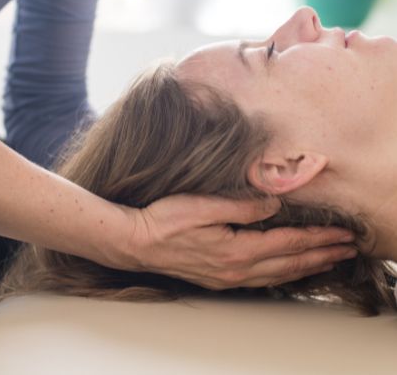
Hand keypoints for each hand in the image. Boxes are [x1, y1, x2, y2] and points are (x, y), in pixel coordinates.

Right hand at [128, 194, 355, 289]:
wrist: (138, 242)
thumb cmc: (166, 220)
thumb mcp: (204, 206)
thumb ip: (243, 206)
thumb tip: (275, 204)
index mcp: (237, 250)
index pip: (288, 243)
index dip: (317, 238)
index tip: (341, 233)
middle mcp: (237, 270)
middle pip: (290, 264)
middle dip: (322, 256)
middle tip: (347, 249)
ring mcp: (228, 278)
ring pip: (278, 276)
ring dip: (306, 268)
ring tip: (327, 262)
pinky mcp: (219, 279)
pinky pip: (262, 280)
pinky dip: (283, 275)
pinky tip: (287, 272)